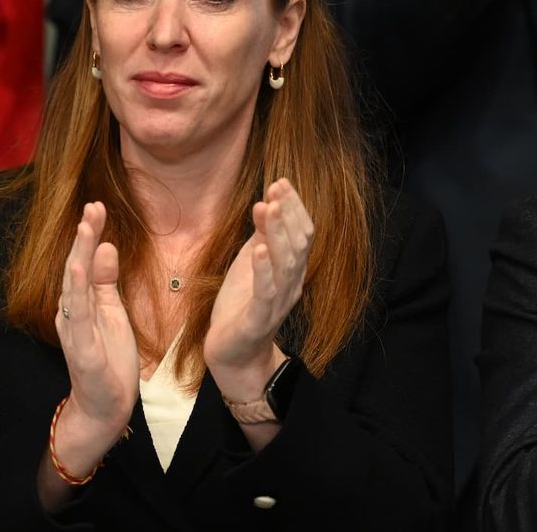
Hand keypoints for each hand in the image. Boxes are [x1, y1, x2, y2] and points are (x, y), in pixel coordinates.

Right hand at [55, 202, 138, 441]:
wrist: (105, 406)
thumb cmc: (109, 359)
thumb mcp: (112, 312)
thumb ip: (106, 281)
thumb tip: (106, 246)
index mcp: (81, 301)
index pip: (84, 261)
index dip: (90, 234)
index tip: (98, 207)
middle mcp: (71, 311)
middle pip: (76, 266)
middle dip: (84, 235)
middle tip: (93, 206)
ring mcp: (74, 328)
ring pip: (74, 285)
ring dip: (79, 255)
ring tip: (86, 227)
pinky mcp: (82, 347)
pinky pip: (77, 316)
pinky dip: (77, 292)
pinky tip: (79, 270)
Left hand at [205, 179, 313, 394]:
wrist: (234, 354)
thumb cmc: (242, 305)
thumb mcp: (250, 263)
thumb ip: (262, 237)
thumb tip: (268, 203)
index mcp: (290, 270)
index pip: (302, 234)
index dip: (294, 208)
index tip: (280, 182)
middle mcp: (291, 284)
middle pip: (298, 245)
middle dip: (288, 214)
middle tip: (276, 189)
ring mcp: (278, 303)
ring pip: (286, 265)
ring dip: (277, 235)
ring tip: (268, 208)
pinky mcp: (259, 320)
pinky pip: (266, 293)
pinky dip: (263, 270)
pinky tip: (257, 249)